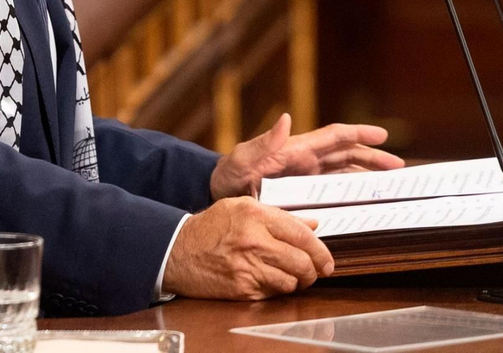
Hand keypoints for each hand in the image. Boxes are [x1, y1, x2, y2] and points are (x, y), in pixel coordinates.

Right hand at [161, 196, 332, 299]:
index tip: (326, 260)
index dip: (320, 250)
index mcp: (255, 215)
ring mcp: (247, 266)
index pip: (302, 234)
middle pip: (301, 262)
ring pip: (291, 282)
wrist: (176, 252)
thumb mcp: (241, 209)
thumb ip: (278, 216)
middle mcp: (253, 240)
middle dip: (313, 271)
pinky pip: (273, 293)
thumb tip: (312, 224)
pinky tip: (268, 280)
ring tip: (289, 276)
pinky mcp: (242, 288)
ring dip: (295, 282)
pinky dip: (276, 289)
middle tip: (314, 272)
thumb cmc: (210, 228)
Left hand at [210, 113, 403, 200]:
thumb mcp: (242, 159)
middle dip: (374, 159)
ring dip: (367, 177)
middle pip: (347, 155)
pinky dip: (350, 195)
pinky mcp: (302, 194)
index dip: (359, 135)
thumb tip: (285, 118)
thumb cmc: (227, 175)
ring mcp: (306, 177)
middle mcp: (306, 161)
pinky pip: (332, 193)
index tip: (384, 135)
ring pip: (344, 174)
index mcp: (296, 150)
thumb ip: (263, 143)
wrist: (215, 193)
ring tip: (391, 185)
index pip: (335, 138)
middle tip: (399, 168)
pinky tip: (364, 205)